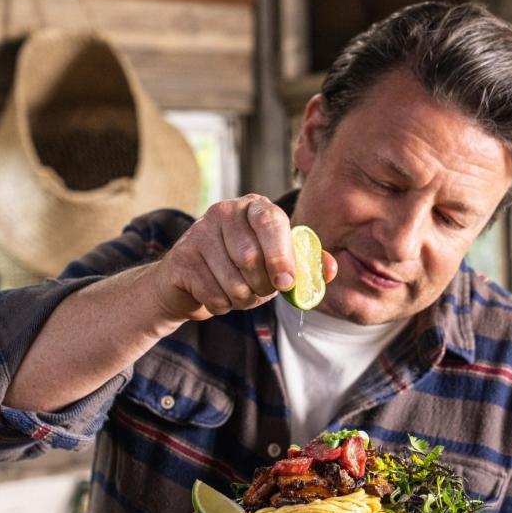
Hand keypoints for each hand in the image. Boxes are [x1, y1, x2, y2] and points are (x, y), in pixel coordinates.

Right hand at [148, 195, 336, 321]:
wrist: (192, 283)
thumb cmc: (244, 270)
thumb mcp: (278, 265)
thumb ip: (306, 265)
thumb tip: (330, 269)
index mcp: (254, 207)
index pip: (270, 222)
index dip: (281, 256)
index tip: (286, 283)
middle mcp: (224, 211)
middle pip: (251, 258)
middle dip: (262, 287)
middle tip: (261, 290)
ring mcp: (198, 233)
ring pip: (233, 282)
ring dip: (243, 300)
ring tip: (239, 293)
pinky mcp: (181, 259)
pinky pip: (213, 295)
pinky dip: (222, 306)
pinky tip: (217, 294)